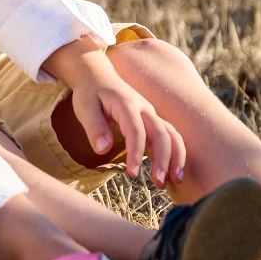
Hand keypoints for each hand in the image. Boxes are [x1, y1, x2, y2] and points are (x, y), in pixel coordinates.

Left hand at [44, 38, 184, 184]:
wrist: (99, 76)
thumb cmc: (89, 93)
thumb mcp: (84, 108)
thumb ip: (94, 128)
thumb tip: (102, 150)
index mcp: (126, 104)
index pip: (136, 130)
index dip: (136, 152)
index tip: (133, 173)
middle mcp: (144, 109)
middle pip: (161, 133)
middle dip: (163, 159)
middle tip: (158, 183)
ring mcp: (151, 114)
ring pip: (171, 135)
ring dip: (176, 158)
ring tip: (174, 182)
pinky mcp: (153, 120)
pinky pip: (170, 136)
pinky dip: (176, 153)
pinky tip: (173, 173)